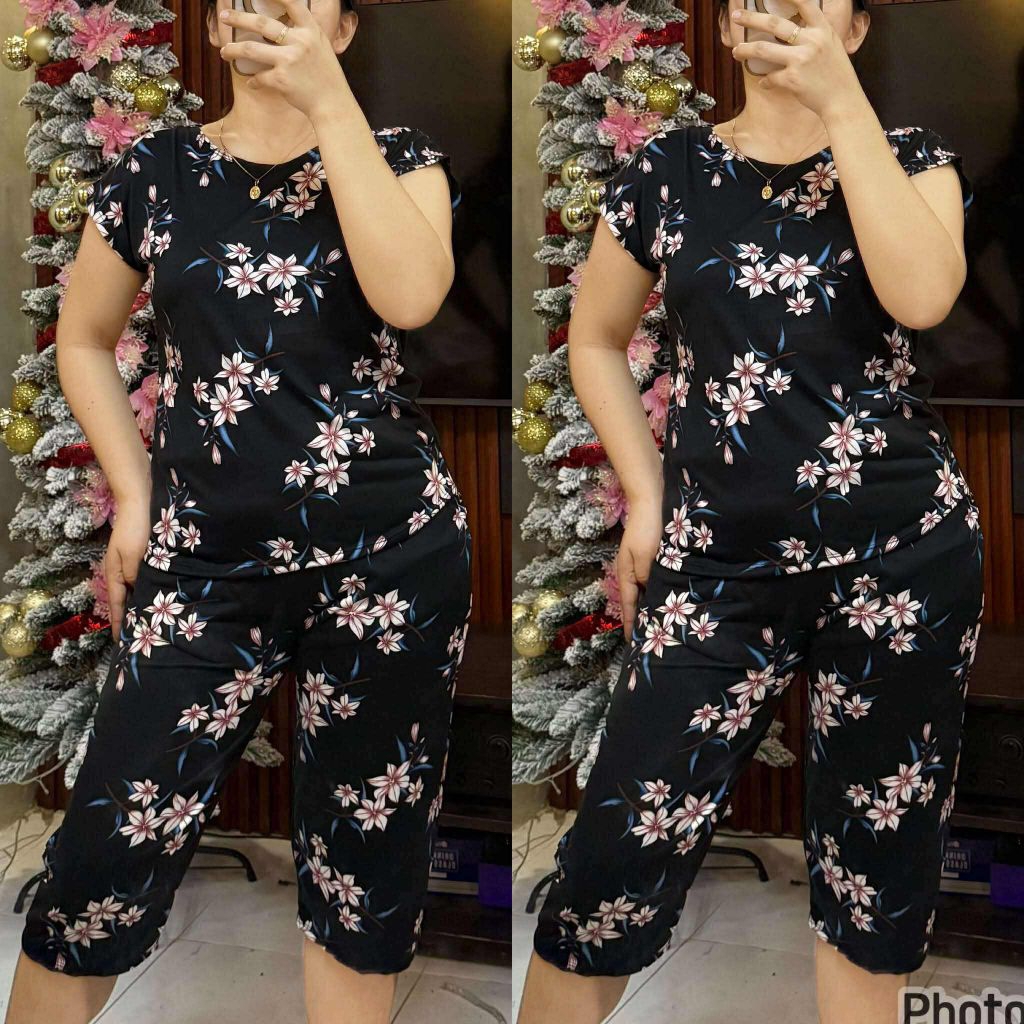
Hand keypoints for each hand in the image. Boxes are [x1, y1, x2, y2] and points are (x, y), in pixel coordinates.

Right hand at [105, 494, 149, 639]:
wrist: (141, 500)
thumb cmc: (137, 528)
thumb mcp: (134, 555)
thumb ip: (136, 576)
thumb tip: (138, 594)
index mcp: (115, 572)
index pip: (117, 604)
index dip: (119, 623)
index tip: (121, 642)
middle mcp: (123, 570)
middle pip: (126, 599)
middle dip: (132, 616)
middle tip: (141, 637)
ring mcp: (133, 563)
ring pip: (138, 589)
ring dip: (144, 603)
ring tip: (153, 622)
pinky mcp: (144, 556)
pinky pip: (147, 578)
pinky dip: (152, 588)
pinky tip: (162, 595)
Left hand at [218, 0, 348, 117]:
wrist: (334, 104)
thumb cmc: (328, 78)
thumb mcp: (322, 48)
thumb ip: (304, 36)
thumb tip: (282, 29)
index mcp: (311, 31)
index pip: (291, 3)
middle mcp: (300, 41)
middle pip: (261, 23)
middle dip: (238, 19)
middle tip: (225, 17)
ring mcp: (289, 60)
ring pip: (251, 49)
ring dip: (233, 50)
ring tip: (224, 52)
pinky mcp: (281, 79)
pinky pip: (259, 77)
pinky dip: (254, 81)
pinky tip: (252, 82)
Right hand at [617, 494, 662, 641]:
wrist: (652, 499)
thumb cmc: (648, 528)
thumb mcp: (646, 555)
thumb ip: (647, 577)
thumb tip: (650, 594)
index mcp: (627, 573)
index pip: (629, 604)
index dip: (630, 624)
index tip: (633, 642)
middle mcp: (634, 571)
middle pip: (637, 599)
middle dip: (642, 617)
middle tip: (651, 638)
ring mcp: (644, 563)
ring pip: (649, 590)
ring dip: (654, 604)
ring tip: (663, 622)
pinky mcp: (654, 556)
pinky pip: (657, 579)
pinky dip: (662, 589)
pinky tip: (672, 596)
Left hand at [729, 0, 864, 120]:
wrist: (843, 100)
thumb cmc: (837, 74)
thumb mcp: (832, 45)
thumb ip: (815, 34)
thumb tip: (794, 30)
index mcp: (823, 29)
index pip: (804, 3)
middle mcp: (812, 40)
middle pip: (774, 23)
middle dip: (751, 18)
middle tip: (736, 16)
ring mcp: (801, 59)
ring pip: (763, 49)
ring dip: (745, 50)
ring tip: (736, 51)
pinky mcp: (792, 79)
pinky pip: (770, 78)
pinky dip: (765, 81)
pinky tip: (764, 82)